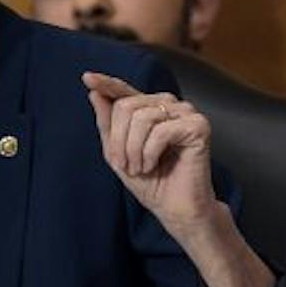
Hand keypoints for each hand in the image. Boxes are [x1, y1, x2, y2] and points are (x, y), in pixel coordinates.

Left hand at [84, 71, 216, 227]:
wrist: (175, 209)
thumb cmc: (151, 183)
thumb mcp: (117, 154)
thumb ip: (107, 124)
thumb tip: (94, 94)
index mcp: (151, 109)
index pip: (125, 91)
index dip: (106, 84)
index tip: (87, 77)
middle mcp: (169, 106)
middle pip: (127, 106)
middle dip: (119, 141)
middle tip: (126, 165)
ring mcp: (186, 113)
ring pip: (142, 117)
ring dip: (134, 150)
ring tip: (140, 168)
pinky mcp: (198, 127)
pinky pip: (161, 131)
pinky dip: (150, 153)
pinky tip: (152, 166)